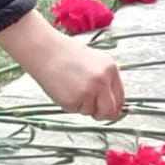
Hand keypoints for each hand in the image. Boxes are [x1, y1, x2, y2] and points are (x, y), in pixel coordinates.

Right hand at [0, 10, 125, 120]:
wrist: (43, 50)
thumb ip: (105, 80)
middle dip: (101, 114)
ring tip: (70, 86)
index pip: (121, 98)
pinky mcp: (73, 101)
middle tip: (91, 108)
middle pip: (110, 111)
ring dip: (81, 105)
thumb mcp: (93, 61)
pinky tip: (62, 88)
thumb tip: (111, 102)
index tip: (108, 109)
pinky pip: (75, 110)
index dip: (114, 106)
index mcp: (110, 69)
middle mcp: (102, 81)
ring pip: (90, 111)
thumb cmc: (64, 54)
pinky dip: (69, 103)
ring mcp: (88, 92)